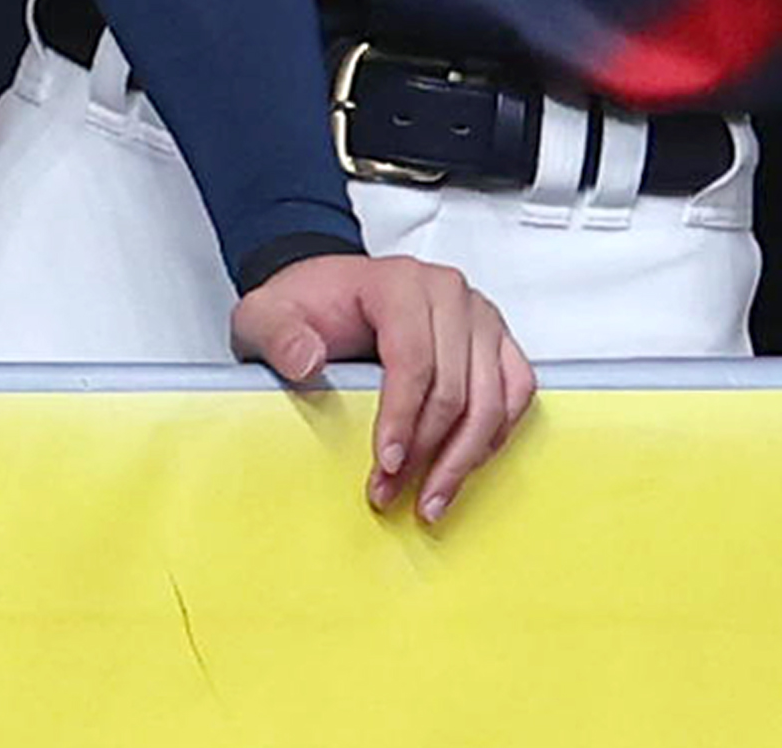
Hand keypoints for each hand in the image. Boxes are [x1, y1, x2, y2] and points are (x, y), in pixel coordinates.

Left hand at [227, 250, 535, 522]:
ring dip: (464, 459)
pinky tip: (462, 467)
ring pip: (493, 401)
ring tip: (431, 499)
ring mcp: (478, 318)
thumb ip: (277, 334)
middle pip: (456, 388)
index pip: (413, 360)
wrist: (327, 294)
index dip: (402, 418)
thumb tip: (306, 361)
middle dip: (428, 453)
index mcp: (398, 282)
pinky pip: (515, 396)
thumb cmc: (308, 304)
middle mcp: (448, 294)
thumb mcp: (266, 315)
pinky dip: (492, 438)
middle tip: (395, 492)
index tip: (386, 463)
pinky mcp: (495, 343)